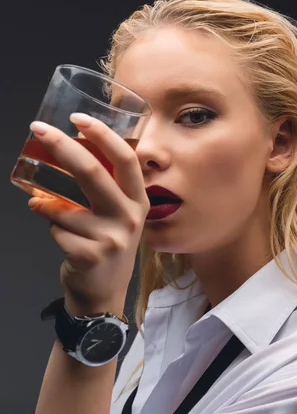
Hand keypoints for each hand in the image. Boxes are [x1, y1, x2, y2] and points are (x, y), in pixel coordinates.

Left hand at [28, 112, 149, 316]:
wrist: (103, 295)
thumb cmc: (107, 247)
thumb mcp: (118, 216)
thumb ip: (106, 188)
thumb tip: (69, 150)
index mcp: (139, 202)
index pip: (126, 160)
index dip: (103, 135)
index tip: (78, 118)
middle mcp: (130, 218)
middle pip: (93, 172)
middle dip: (62, 146)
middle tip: (39, 130)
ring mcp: (112, 238)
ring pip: (63, 208)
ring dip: (47, 208)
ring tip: (51, 214)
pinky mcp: (90, 255)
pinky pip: (55, 230)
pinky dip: (50, 229)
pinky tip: (63, 240)